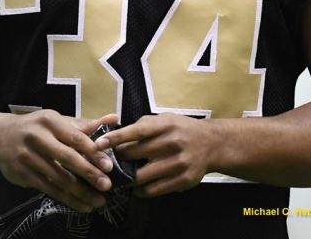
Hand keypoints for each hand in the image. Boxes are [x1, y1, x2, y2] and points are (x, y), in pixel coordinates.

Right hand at [0, 110, 118, 211]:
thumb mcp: (57, 121)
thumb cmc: (36, 128)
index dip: (93, 152)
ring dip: (80, 192)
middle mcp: (36, 138)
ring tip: (97, 200)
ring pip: (58, 178)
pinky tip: (81, 204)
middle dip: (89, 173)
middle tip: (106, 186)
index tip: (109, 166)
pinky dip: (66, 199)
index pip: (75, 138)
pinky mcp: (22, 175)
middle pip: (67, 158)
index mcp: (49, 121)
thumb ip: (85, 124)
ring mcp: (27, 157)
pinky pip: (48, 189)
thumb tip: (114, 118)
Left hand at [94, 113, 220, 197]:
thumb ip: (144, 126)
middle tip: (110, 163)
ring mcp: (178, 163)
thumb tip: (116, 134)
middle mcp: (172, 143)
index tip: (98, 144)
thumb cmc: (182, 130)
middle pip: (135, 155)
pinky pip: (153, 190)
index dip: (115, 138)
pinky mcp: (183, 180)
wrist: (212, 144)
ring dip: (128, 178)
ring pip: (141, 176)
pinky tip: (139, 186)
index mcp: (165, 125)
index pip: (136, 131)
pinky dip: (141, 190)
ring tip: (123, 177)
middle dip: (119, 160)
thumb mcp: (165, 120)